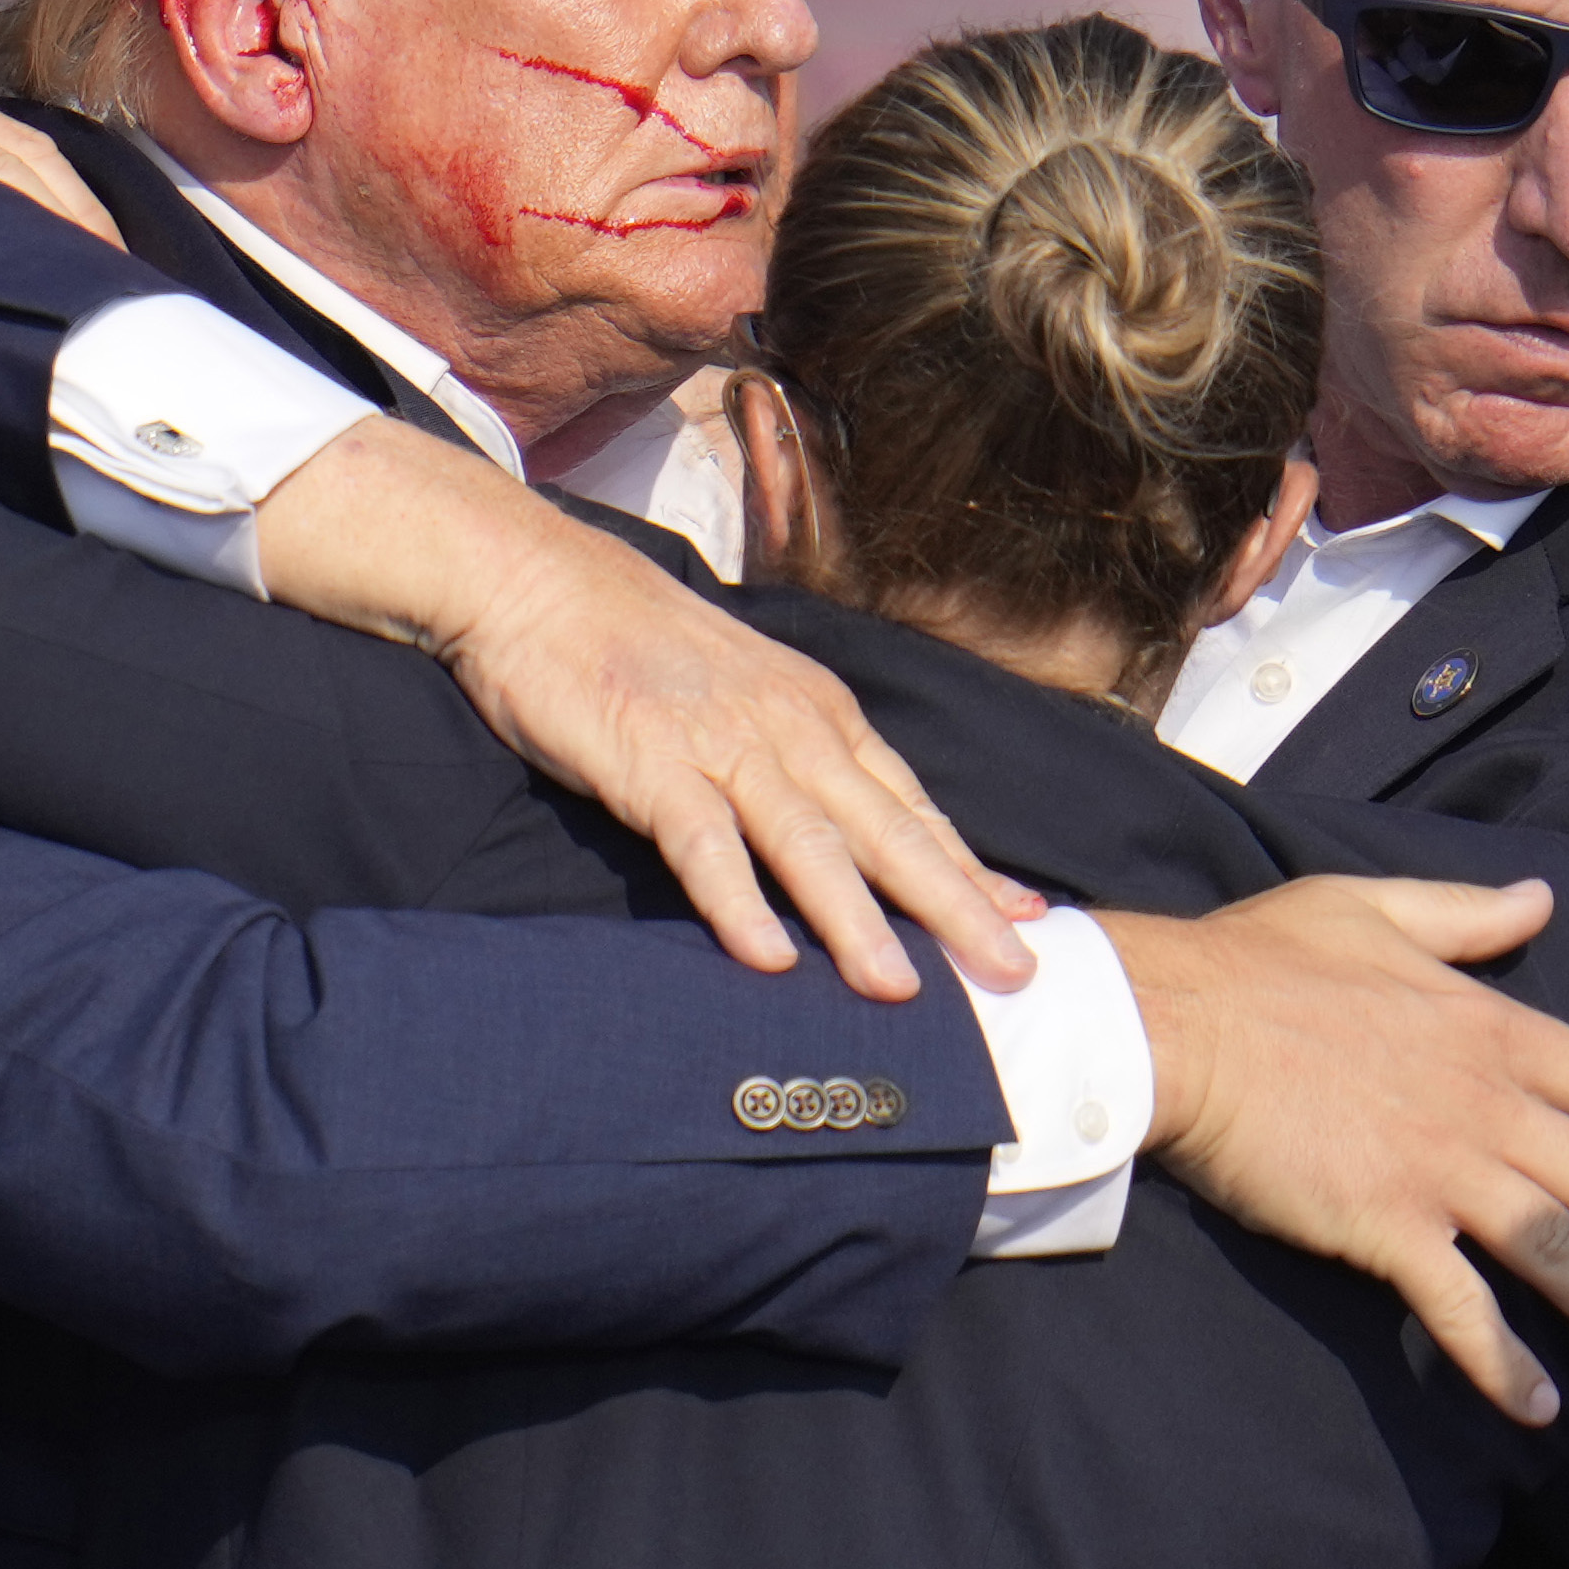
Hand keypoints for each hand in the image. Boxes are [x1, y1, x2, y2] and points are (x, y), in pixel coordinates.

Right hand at [254, 418, 1044, 999]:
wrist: (538, 580)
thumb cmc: (638, 648)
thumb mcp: (743, 695)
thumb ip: (799, 762)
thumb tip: (852, 835)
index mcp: (819, 714)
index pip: (910, 805)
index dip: (969, 868)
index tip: (1029, 922)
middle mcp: (788, 728)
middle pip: (885, 830)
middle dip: (954, 906)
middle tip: (1012, 972)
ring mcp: (720, 743)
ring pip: (807, 843)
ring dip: (857, 918)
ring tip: (900, 987)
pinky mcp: (649, 761)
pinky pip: (702, 842)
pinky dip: (736, 900)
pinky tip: (766, 955)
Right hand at [1103, 877, 1568, 1425]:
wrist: (1177, 1023)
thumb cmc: (1258, 960)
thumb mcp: (1370, 908)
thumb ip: (1463, 912)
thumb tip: (1539, 898)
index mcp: (1489, 1027)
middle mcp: (1487, 1103)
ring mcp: (1443, 1169)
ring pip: (1560, 1251)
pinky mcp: (1388, 1226)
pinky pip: (1467, 1309)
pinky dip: (1509, 1364)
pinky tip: (1540, 1406)